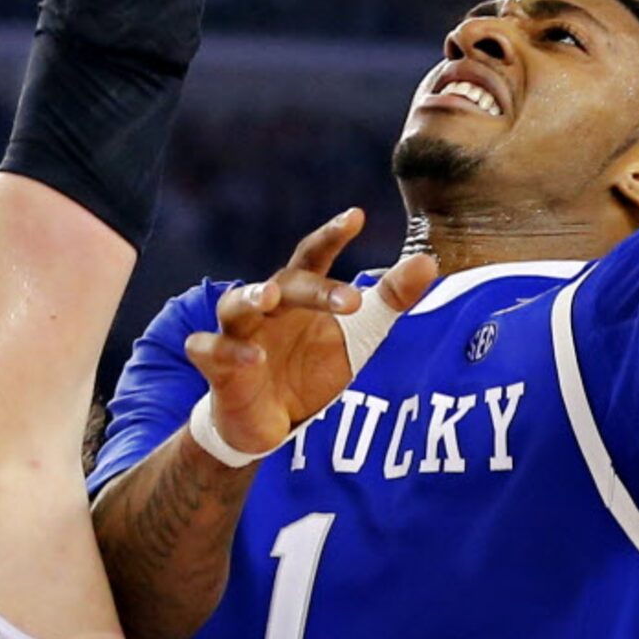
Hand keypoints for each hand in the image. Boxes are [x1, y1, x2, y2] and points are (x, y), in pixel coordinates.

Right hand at [185, 210, 437, 456]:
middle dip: (316, 289)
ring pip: (235, 305)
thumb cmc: (309, 367)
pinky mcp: (217, 368)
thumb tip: (428, 261)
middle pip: (285, 283)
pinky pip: (210, 351)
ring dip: (249, 298)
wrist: (269, 423)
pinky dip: (227, 352)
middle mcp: (267, 307)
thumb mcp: (359, 334)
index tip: (357, 216)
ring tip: (268, 299)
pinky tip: (253, 359)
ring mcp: (238, 334)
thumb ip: (391, 298)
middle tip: (354, 300)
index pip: (313, 255)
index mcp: (299, 294)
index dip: (332, 235)